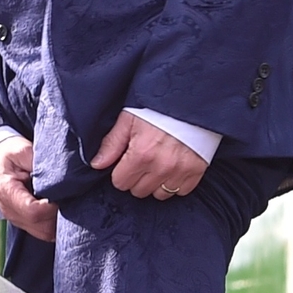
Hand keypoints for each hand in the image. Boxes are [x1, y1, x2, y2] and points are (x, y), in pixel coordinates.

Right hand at [0, 136, 58, 241]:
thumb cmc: (8, 155)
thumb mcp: (21, 150)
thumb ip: (38, 163)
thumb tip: (59, 174)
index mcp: (7, 192)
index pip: (33, 212)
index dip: (53, 207)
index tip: (64, 192)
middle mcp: (11, 212)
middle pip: (43, 228)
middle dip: (61, 215)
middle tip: (71, 197)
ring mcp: (17, 220)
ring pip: (46, 234)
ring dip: (60, 221)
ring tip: (68, 202)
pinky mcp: (24, 223)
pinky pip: (44, 232)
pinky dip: (56, 223)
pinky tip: (61, 207)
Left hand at [91, 112, 207, 201]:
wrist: (192, 98)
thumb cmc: (160, 107)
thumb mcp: (130, 118)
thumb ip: (112, 144)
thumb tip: (97, 164)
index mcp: (141, 154)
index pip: (120, 182)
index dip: (120, 172)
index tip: (126, 161)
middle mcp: (161, 167)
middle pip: (138, 191)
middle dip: (137, 178)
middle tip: (143, 160)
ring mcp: (180, 171)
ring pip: (159, 194)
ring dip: (156, 183)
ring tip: (158, 164)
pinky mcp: (196, 172)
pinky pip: (181, 191)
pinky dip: (175, 182)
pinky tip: (173, 167)